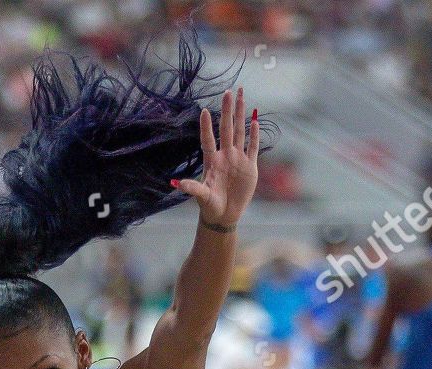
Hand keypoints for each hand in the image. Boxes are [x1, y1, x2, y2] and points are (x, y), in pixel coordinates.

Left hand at [175, 87, 259, 229]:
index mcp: (212, 161)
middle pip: (226, 128)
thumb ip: (192, 188)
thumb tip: (177, 184)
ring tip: (242, 96)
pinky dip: (255, 134)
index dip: (206, 126)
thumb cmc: (210, 205)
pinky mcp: (250, 166)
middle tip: (229, 91)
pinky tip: (254, 119)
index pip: (208, 139)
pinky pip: (253, 146)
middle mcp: (225, 155)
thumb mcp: (201, 196)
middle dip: (228, 110)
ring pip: (240, 131)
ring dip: (241, 114)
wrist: (224, 215)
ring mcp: (238, 159)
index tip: (204, 111)